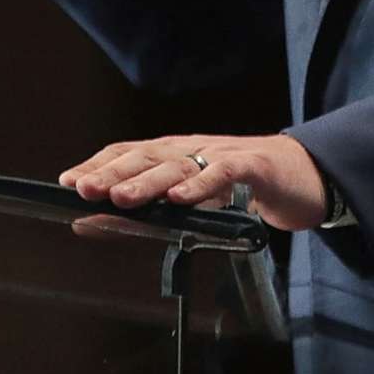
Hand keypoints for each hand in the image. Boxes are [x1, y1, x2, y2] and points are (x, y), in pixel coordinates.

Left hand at [59, 133, 328, 232]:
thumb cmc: (242, 188)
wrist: (305, 174)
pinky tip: (180, 199)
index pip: (129, 152)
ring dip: (147, 181)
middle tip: (83, 188)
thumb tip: (92, 224)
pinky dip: (200, 184)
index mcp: (175, 154)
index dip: (98, 165)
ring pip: (178, 165)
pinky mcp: (252, 165)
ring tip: (121, 197)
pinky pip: (222, 173)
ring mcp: (221, 154)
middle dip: (112, 172)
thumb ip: (149, 210)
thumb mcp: (193, 201)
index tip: (68, 182)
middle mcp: (192, 149)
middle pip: (146, 156)